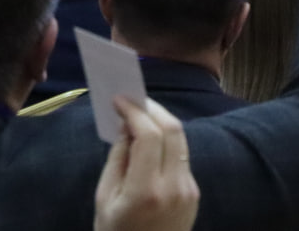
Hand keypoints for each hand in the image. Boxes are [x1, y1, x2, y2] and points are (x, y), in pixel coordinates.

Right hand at [95, 96, 199, 230]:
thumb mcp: (104, 198)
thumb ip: (117, 159)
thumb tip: (126, 126)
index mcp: (146, 190)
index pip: (149, 135)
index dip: (134, 110)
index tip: (118, 99)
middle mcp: (173, 186)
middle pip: (172, 130)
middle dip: (151, 108)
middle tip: (131, 100)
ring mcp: (188, 190)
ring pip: (180, 140)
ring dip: (161, 121)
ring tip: (139, 115)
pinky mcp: (194, 193)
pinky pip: (181, 156)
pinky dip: (166, 141)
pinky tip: (150, 140)